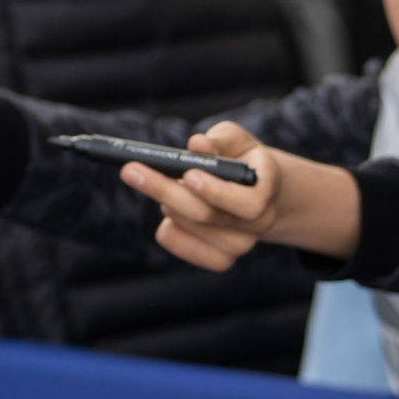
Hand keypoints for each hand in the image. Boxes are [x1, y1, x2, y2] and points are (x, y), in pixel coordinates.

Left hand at [115, 123, 360, 269]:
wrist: (254, 192)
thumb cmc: (240, 158)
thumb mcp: (236, 140)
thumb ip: (219, 139)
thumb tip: (196, 144)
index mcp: (267, 190)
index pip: (249, 204)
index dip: (216, 192)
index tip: (187, 174)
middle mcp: (258, 223)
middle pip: (208, 216)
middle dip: (166, 190)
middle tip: (131, 170)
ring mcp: (239, 245)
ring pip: (188, 226)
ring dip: (167, 201)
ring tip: (169, 184)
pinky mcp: (217, 259)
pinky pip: (177, 242)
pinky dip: (166, 225)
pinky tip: (171, 212)